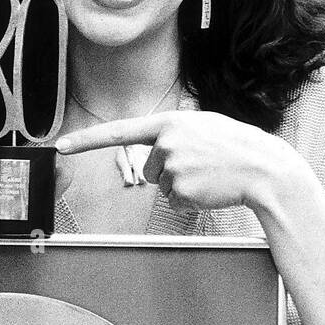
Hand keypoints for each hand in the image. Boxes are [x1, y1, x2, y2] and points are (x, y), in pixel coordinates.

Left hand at [55, 109, 300, 213]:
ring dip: (183, 184)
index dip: (86, 140)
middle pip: (148, 167)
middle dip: (170, 170)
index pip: (118, 131)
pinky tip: (211, 188)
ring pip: (162, 185)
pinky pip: (174, 202)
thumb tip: (153, 154)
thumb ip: (173, 133)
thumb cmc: (234, 146)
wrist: (265, 168)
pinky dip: (191, 200)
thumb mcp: (202, 126)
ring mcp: (172, 168)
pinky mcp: (180, 192)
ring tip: (209, 174)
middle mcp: (166, 143)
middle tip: (202, 164)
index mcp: (169, 122)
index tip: (59, 146)